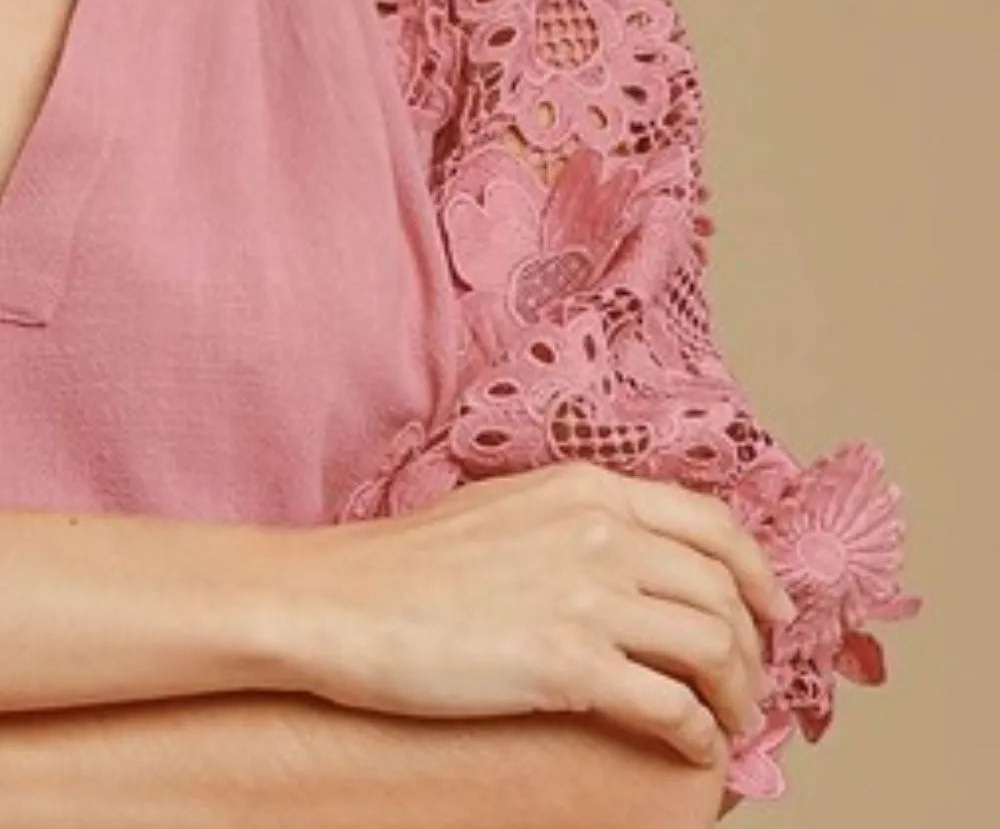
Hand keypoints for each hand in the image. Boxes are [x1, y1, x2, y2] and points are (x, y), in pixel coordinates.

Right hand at [262, 463, 793, 766]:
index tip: (771, 609)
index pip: (711, 522)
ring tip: (731, 721)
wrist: (346, 601)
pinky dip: (699, 731)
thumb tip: (627, 550)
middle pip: (723, 588)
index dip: (757, 571)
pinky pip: (670, 703)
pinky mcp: (566, 664)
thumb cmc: (411, 560)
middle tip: (753, 681)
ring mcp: (586, 595)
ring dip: (738, 692)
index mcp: (589, 488)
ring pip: (712, 644)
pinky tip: (695, 747)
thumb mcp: (508, 506)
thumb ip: (576, 516)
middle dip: (755, 643)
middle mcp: (602, 532)